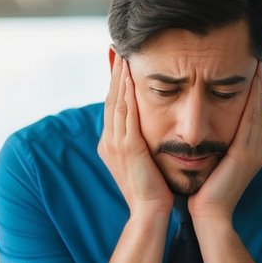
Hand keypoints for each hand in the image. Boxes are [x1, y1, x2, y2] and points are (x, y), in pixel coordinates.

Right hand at [98, 54, 172, 216]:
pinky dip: (126, 92)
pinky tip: (130, 76)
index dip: (116, 84)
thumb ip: (143, 146)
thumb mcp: (144, 164)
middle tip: (116, 49)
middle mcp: (108, 141)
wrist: (149, 213)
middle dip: (113, 74)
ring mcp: (115, 144)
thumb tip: (150, 134)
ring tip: (123, 54)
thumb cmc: (153, 192)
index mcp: (111, 145)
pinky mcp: (127, 147)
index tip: (120, 63)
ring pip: (115, 102)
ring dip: (119, 77)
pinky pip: (125, 113)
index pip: (113, 107)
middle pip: (110, 99)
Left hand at [189, 61, 261, 222]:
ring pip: (259, 110)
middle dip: (260, 83)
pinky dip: (254, 99)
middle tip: (258, 57)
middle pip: (260, 108)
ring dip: (259, 85)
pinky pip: (252, 120)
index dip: (254, 91)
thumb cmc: (202, 194)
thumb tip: (202, 130)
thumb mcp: (210, 163)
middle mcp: (256, 149)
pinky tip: (253, 81)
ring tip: (258, 61)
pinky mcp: (247, 155)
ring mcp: (255, 151)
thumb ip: (213, 146)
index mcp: (248, 151)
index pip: (252, 114)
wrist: (208, 217)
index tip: (251, 69)